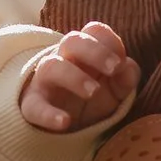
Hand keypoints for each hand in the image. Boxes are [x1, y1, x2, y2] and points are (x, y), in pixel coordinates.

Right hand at [16, 22, 137, 133]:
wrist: (62, 129)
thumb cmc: (91, 101)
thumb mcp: (114, 92)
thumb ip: (125, 79)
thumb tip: (128, 68)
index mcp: (85, 52)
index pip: (94, 31)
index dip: (109, 42)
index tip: (121, 63)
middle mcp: (63, 60)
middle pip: (72, 40)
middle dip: (95, 51)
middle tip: (113, 69)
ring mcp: (44, 82)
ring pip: (52, 67)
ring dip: (74, 77)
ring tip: (93, 92)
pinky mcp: (32, 107)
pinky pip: (34, 106)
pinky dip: (48, 114)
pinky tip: (64, 122)